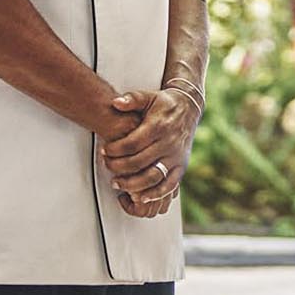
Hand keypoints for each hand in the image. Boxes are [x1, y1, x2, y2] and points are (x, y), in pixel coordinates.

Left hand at [98, 83, 197, 217]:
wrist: (189, 108)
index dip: (115, 150)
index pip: (132, 143)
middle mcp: (168, 143)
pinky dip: (155, 194)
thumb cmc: (163, 103)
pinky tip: (140, 197)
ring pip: (152, 177)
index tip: (105, 151)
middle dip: (119, 167)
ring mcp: (176, 157)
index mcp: (158, 127)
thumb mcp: (148, 96)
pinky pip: (169, 186)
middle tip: (107, 166)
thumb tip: (116, 102)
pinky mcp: (181, 167)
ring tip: (118, 184)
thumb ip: (132, 99)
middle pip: (139, 162)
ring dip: (132, 184)